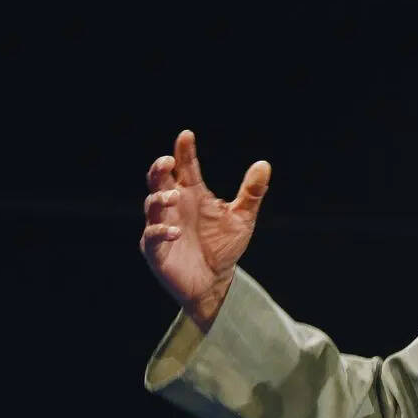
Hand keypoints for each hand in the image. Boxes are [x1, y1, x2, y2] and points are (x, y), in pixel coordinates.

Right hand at [140, 130, 270, 330]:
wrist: (215, 282)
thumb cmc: (224, 246)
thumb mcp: (242, 218)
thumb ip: (252, 192)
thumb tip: (264, 164)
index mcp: (193, 194)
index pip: (186, 167)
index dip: (184, 151)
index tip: (186, 135)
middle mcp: (174, 206)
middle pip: (159, 181)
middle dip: (159, 169)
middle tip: (167, 160)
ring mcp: (162, 226)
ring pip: (152, 205)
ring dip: (161, 199)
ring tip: (174, 197)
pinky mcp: (156, 250)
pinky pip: (152, 237)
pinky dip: (161, 231)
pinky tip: (175, 231)